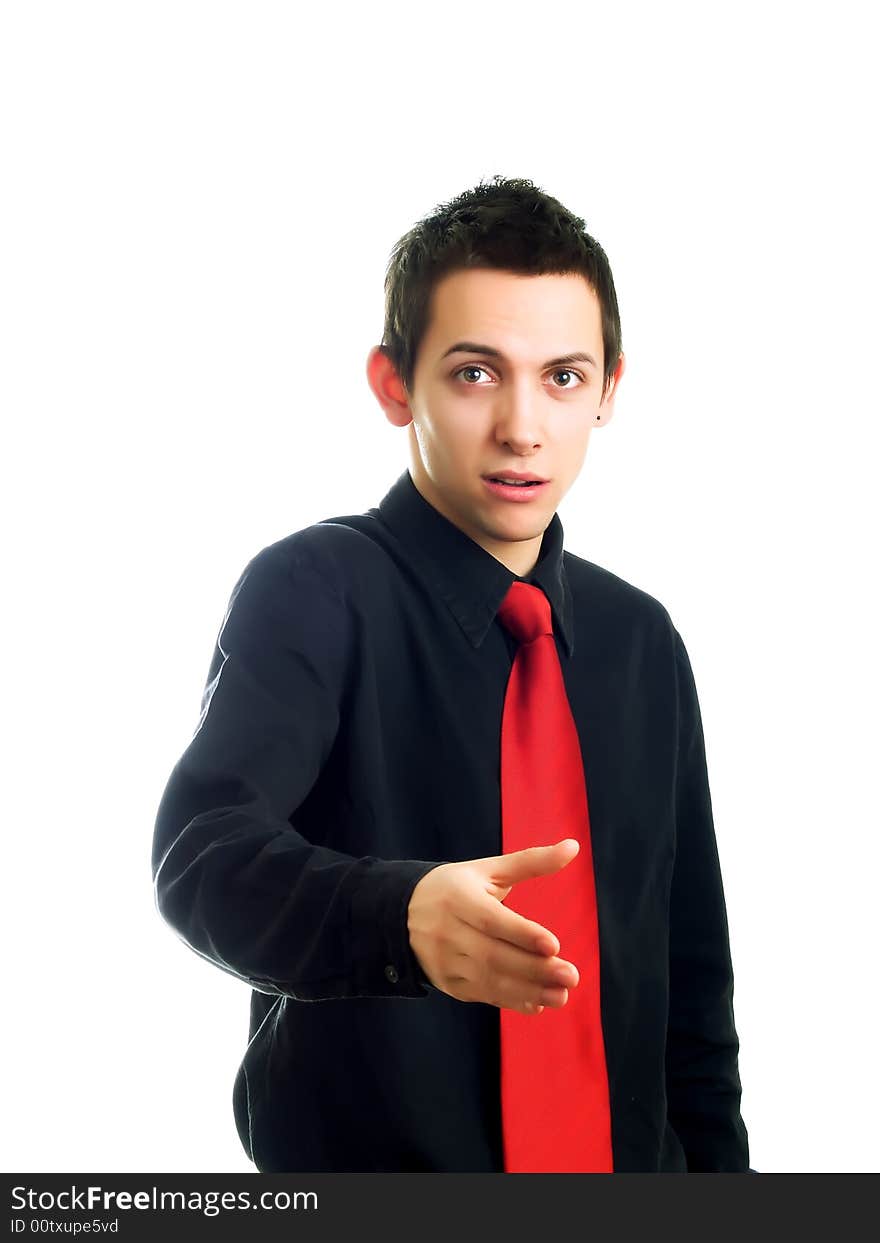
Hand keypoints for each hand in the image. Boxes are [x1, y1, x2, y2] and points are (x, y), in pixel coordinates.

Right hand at [407, 839, 581, 1014]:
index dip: (522, 933)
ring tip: (562, 995)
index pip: (490, 919)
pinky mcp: (448, 983)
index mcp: (457, 898)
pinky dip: (511, 1001)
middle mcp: (447, 931)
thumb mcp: (488, 869)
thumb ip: (531, 861)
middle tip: (571, 976)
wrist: (402, 913)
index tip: (554, 945)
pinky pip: (482, 995)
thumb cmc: (456, 887)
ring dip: (528, 991)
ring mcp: (445, 960)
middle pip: (493, 955)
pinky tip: (538, 1004)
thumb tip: (574, 846)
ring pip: (489, 979)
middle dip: (534, 969)